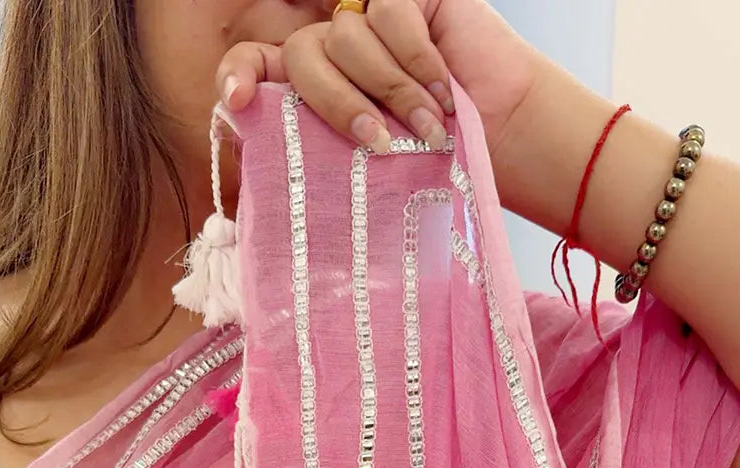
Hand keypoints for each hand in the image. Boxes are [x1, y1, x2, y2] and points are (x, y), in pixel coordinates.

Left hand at [217, 0, 536, 158]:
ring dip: (390, 91)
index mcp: (314, 90)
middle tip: (379, 143)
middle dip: (337, 104)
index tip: (235, 102)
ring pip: (345, 37)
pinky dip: (414, 59)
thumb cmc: (439, 164)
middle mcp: (334, 48)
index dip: (241, 75)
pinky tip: (442, 89)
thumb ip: (317, 155)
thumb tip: (261, 179)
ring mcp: (367, 17)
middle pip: (302, 56)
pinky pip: (387, 14)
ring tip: (427, 127)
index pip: (257, 65)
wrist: (505, 136)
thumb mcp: (369, 169)